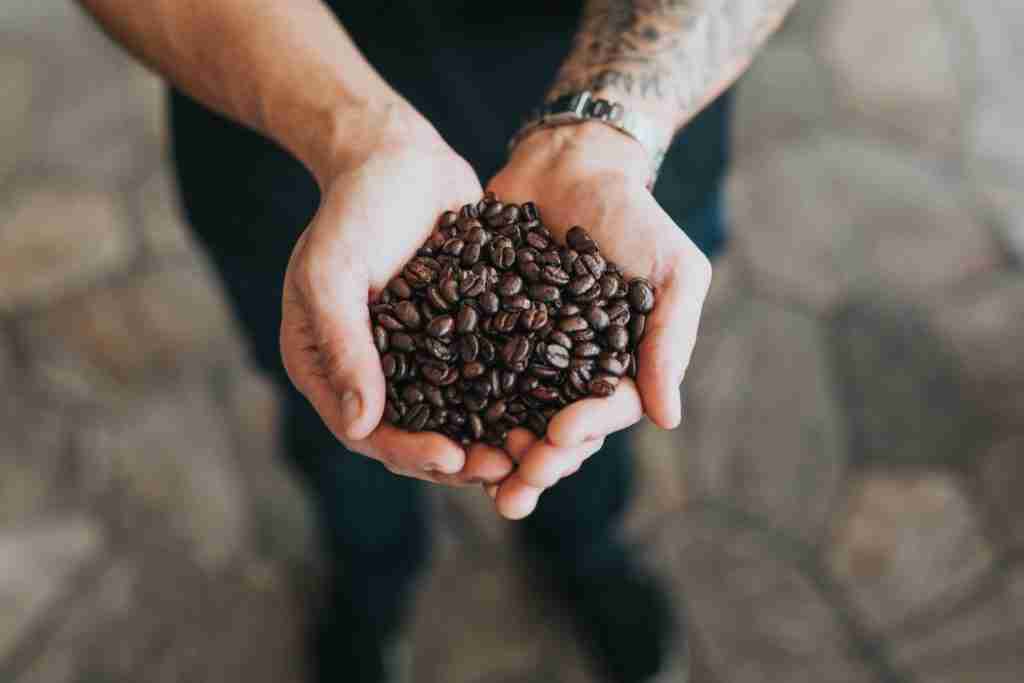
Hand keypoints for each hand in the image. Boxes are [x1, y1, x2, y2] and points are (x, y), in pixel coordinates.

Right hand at [281, 117, 513, 485]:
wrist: (397, 158)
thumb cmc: (352, 209)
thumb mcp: (332, 272)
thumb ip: (342, 346)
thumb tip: (361, 425)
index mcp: (331, 369)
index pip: (369, 431)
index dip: (410, 451)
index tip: (453, 459)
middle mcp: (376, 373)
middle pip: (420, 435)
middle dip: (464, 458)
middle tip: (511, 470)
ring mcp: (422, 358)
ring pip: (460, 416)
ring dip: (498, 437)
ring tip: (540, 450)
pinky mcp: (463, 337)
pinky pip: (490, 377)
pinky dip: (518, 396)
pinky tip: (556, 405)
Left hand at [486, 122, 712, 517]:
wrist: (571, 165)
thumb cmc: (635, 216)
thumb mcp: (674, 271)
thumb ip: (670, 340)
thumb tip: (668, 419)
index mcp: (618, 365)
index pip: (604, 413)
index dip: (583, 431)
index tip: (558, 438)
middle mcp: (570, 370)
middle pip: (554, 431)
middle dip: (535, 464)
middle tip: (511, 490)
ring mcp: (526, 354)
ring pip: (510, 415)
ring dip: (493, 452)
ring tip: (472, 477)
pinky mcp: (484, 332)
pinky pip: (469, 374)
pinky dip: (455, 402)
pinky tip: (435, 425)